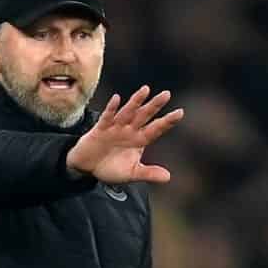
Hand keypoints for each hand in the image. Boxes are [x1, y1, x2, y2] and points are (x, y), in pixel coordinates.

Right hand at [66, 86, 183, 183]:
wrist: (87, 167)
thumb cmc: (110, 167)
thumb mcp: (131, 173)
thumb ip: (148, 173)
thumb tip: (168, 177)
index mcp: (139, 140)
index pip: (156, 129)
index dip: (167, 121)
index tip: (180, 113)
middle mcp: (129, 130)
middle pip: (144, 115)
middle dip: (154, 105)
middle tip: (166, 94)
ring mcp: (115, 128)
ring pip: (127, 112)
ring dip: (136, 102)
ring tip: (145, 90)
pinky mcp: (100, 129)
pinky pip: (107, 117)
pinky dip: (111, 109)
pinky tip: (117, 99)